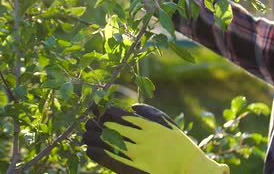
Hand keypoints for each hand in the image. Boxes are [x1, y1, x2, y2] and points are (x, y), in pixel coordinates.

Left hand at [83, 104, 229, 173]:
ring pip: (107, 141)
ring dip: (93, 137)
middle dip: (96, 123)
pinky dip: (97, 153)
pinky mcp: (134, 167)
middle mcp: (140, 137)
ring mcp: (137, 153)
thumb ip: (149, 111)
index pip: (117, 114)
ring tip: (85, 135)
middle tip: (89, 122)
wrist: (188, 167)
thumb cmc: (178, 143)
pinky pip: (110, 159)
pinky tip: (89, 150)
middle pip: (109, 126)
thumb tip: (131, 106)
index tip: (100, 113)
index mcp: (146, 124)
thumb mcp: (166, 121)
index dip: (105, 113)